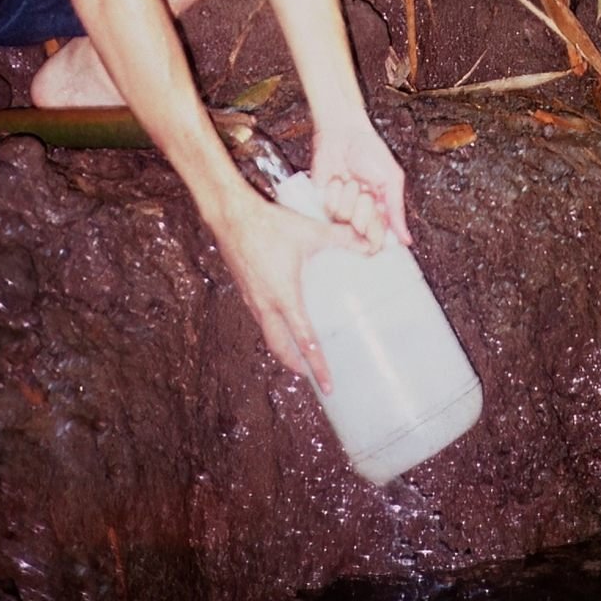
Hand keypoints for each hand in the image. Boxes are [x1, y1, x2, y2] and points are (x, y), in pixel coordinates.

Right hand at [213, 189, 359, 392]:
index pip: (304, 341)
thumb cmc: (269, 224)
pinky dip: (273, 328)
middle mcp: (266, 305)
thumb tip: (369, 243)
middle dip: (297, 366)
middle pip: (281, 348)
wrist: (231, 216)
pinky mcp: (245, 289)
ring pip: (268, 334)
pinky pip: (260, 318)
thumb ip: (341, 237)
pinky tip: (282, 317)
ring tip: (299, 352)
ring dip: (284, 348)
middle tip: (314, 376)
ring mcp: (252, 299)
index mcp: (284, 297)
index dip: (317, 365)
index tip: (328, 385)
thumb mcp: (310, 231)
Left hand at [312, 112, 409, 250]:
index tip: (377, 216)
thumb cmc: (370, 150)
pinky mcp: (322, 201)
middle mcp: (358, 213)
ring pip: (343, 218)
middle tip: (365, 189)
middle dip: (364, 207)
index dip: (376, 232)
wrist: (342, 133)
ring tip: (350, 179)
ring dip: (349, 195)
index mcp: (379, 210)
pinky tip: (336, 179)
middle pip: (360, 230)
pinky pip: (328, 208)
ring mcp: (340, 208)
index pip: (377, 238)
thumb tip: (406, 240)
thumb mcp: (391, 178)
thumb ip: (397, 210)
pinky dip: (333, 191)